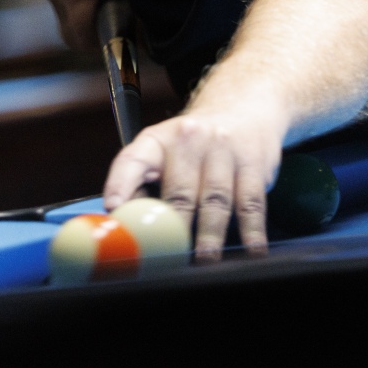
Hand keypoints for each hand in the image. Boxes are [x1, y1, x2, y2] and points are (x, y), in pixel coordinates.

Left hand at [103, 101, 284, 261]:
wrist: (242, 107)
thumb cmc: (195, 144)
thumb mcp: (164, 151)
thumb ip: (144, 184)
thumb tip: (127, 226)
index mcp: (158, 139)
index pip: (133, 160)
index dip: (121, 183)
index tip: (114, 207)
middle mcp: (190, 139)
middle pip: (179, 191)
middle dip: (173, 228)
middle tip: (166, 258)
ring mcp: (224, 150)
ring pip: (215, 200)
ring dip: (211, 235)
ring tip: (205, 260)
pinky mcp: (254, 163)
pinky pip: (251, 202)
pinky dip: (252, 231)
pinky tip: (251, 250)